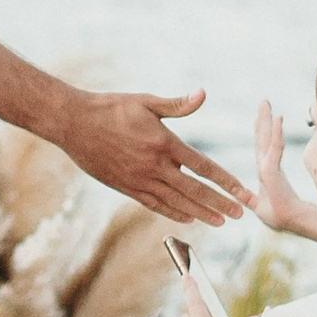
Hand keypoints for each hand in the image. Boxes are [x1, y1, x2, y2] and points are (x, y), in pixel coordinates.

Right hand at [66, 90, 247, 224]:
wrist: (74, 123)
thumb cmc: (110, 108)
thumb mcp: (145, 101)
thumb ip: (177, 104)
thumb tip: (203, 94)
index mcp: (164, 143)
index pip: (203, 166)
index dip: (226, 181)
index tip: (243, 192)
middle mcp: (154, 166)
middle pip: (195, 190)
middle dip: (220, 203)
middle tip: (241, 215)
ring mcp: (139, 180)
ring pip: (176, 202)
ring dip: (200, 213)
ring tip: (219, 222)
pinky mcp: (126, 187)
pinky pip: (154, 204)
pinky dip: (172, 212)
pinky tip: (187, 219)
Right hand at [250, 99, 316, 250]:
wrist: (294, 222)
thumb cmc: (282, 215)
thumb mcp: (266, 205)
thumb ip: (255, 197)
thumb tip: (246, 195)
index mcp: (265, 172)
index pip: (261, 146)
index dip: (260, 129)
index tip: (262, 113)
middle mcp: (264, 167)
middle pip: (261, 138)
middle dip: (261, 119)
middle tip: (263, 101)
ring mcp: (267, 168)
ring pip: (265, 140)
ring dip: (265, 121)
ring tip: (266, 105)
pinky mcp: (271, 172)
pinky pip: (275, 148)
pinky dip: (275, 132)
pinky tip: (277, 119)